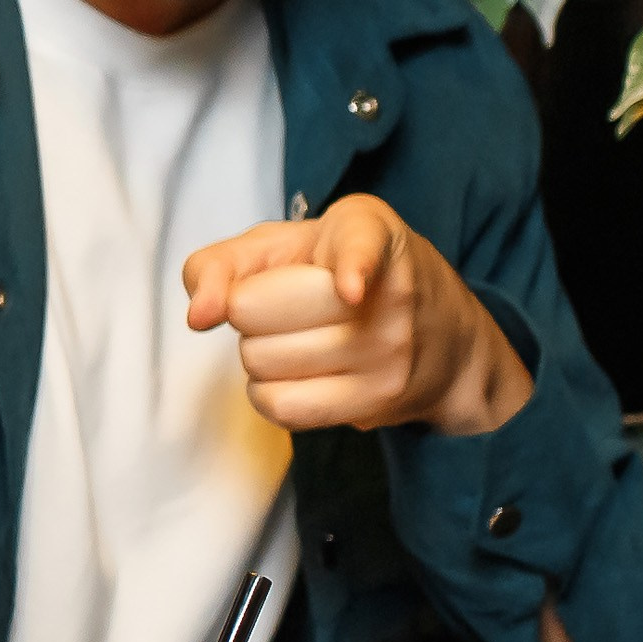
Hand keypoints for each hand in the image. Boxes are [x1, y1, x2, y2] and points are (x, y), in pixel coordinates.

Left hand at [183, 193, 531, 437]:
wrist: (444, 335)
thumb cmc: (339, 272)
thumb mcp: (290, 241)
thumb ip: (226, 261)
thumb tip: (198, 316)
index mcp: (368, 233)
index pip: (361, 251)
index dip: (353, 268)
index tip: (350, 288)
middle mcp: (385, 294)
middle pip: (256, 314)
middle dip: (249, 311)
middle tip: (284, 305)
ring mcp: (386, 354)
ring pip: (262, 363)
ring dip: (258, 352)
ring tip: (295, 335)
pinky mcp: (376, 402)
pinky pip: (283, 407)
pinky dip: (267, 391)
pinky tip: (293, 371)